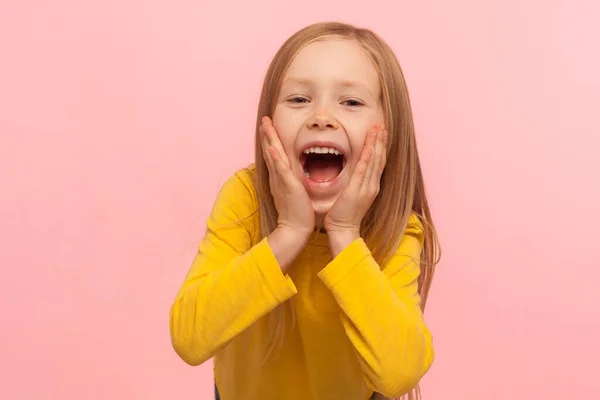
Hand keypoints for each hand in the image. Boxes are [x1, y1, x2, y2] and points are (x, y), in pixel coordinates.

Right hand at [260, 116, 314, 236]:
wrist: (295, 228)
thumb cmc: (297, 213)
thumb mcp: (293, 193)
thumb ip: (291, 183)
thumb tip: (292, 177)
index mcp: (279, 178)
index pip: (273, 155)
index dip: (271, 140)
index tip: (269, 127)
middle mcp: (277, 177)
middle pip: (270, 151)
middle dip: (267, 134)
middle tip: (264, 120)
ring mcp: (281, 180)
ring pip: (273, 155)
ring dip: (269, 139)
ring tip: (266, 125)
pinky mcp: (288, 186)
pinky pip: (281, 169)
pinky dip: (276, 158)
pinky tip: (272, 147)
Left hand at [324, 123, 386, 252]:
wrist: (343, 231)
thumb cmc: (343, 215)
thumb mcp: (351, 196)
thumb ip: (353, 184)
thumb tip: (352, 174)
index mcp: (371, 186)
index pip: (377, 162)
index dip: (379, 146)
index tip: (380, 133)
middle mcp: (372, 185)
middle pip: (379, 158)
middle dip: (381, 140)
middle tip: (382, 125)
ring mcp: (366, 188)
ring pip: (374, 161)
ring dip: (376, 143)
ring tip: (378, 129)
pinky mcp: (357, 190)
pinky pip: (364, 170)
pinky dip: (368, 157)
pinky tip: (370, 146)